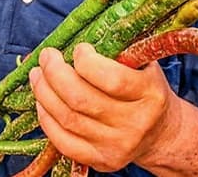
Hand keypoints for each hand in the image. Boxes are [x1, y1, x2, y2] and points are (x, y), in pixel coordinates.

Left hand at [28, 43, 180, 172]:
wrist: (160, 134)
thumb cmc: (146, 91)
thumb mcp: (145, 66)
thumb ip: (119, 51)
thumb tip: (79, 35)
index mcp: (150, 94)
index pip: (112, 79)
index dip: (86, 61)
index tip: (79, 48)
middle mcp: (135, 124)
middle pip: (81, 99)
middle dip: (55, 73)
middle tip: (47, 56)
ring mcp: (116, 146)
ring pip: (67, 118)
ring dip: (44, 92)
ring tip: (38, 74)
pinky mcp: (100, 161)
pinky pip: (63, 141)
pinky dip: (46, 118)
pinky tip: (42, 100)